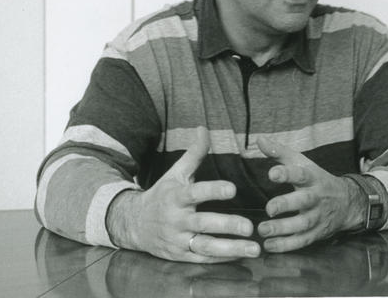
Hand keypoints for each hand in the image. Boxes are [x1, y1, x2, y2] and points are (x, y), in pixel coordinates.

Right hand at [106, 139, 260, 262]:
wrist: (133, 224)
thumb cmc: (162, 195)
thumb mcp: (175, 173)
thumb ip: (194, 153)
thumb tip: (204, 128)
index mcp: (176, 197)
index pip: (196, 193)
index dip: (213, 191)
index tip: (233, 189)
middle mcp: (177, 220)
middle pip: (203, 224)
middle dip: (227, 225)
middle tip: (249, 227)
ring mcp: (178, 240)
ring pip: (205, 246)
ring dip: (231, 249)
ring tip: (254, 249)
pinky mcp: (180, 256)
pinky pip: (202, 259)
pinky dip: (221, 259)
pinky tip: (240, 255)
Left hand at [255, 137, 365, 251]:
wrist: (347, 202)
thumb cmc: (316, 179)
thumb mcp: (301, 163)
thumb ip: (279, 152)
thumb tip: (259, 139)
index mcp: (312, 177)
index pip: (301, 174)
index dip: (287, 173)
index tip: (272, 173)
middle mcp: (316, 197)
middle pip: (304, 201)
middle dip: (286, 205)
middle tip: (269, 209)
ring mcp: (318, 216)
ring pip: (302, 224)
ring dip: (282, 229)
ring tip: (263, 230)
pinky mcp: (316, 233)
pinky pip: (302, 241)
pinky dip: (286, 245)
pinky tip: (270, 245)